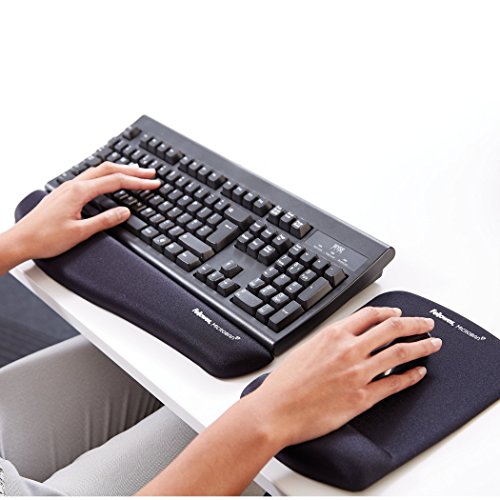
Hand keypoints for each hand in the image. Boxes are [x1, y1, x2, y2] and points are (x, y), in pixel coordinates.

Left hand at [11, 162, 159, 260]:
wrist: (21, 240)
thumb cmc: (45, 238)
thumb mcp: (80, 233)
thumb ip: (105, 220)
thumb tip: (125, 212)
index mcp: (79, 192)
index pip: (115, 181)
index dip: (137, 182)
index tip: (153, 183)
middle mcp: (73, 185)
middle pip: (108, 169)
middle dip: (132, 170)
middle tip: (150, 174)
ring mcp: (68, 187)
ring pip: (98, 171)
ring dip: (119, 170)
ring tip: (135, 173)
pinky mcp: (65, 193)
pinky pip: (90, 177)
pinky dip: (106, 176)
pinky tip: (110, 181)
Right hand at [249, 307, 441, 447]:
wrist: (277, 409)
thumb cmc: (285, 383)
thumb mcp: (306, 348)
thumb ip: (330, 341)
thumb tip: (347, 337)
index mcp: (333, 335)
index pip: (371, 315)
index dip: (390, 313)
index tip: (399, 314)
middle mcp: (349, 350)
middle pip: (393, 329)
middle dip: (416, 324)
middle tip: (427, 324)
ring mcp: (358, 373)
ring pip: (400, 353)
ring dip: (422, 347)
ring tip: (433, 345)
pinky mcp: (362, 397)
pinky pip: (394, 384)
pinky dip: (411, 377)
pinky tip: (419, 373)